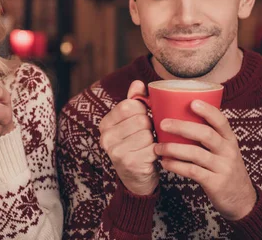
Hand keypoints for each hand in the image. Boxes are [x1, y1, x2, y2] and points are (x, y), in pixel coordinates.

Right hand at [99, 80, 158, 195]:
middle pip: (141, 119)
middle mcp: (106, 137)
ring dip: (154, 140)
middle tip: (147, 135)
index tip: (143, 118)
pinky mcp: (129, 163)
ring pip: (148, 133)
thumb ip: (134, 101)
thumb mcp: (131, 122)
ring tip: (148, 146)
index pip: (129, 105)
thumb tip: (138, 83)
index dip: (143, 110)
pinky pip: (153, 148)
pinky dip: (157, 152)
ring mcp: (116, 152)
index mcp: (105, 124)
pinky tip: (151, 156)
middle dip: (150, 126)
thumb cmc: (135, 144)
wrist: (136, 178)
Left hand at [154, 100, 255, 220]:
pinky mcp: (215, 183)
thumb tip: (180, 116)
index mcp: (230, 139)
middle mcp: (228, 151)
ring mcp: (223, 168)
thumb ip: (208, 136)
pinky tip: (165, 162)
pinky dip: (176, 166)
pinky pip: (193, 171)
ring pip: (196, 154)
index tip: (192, 102)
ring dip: (173, 149)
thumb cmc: (225, 168)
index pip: (221, 121)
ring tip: (157, 147)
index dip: (208, 111)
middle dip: (182, 127)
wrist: (241, 199)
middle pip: (206, 134)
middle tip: (163, 123)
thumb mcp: (224, 150)